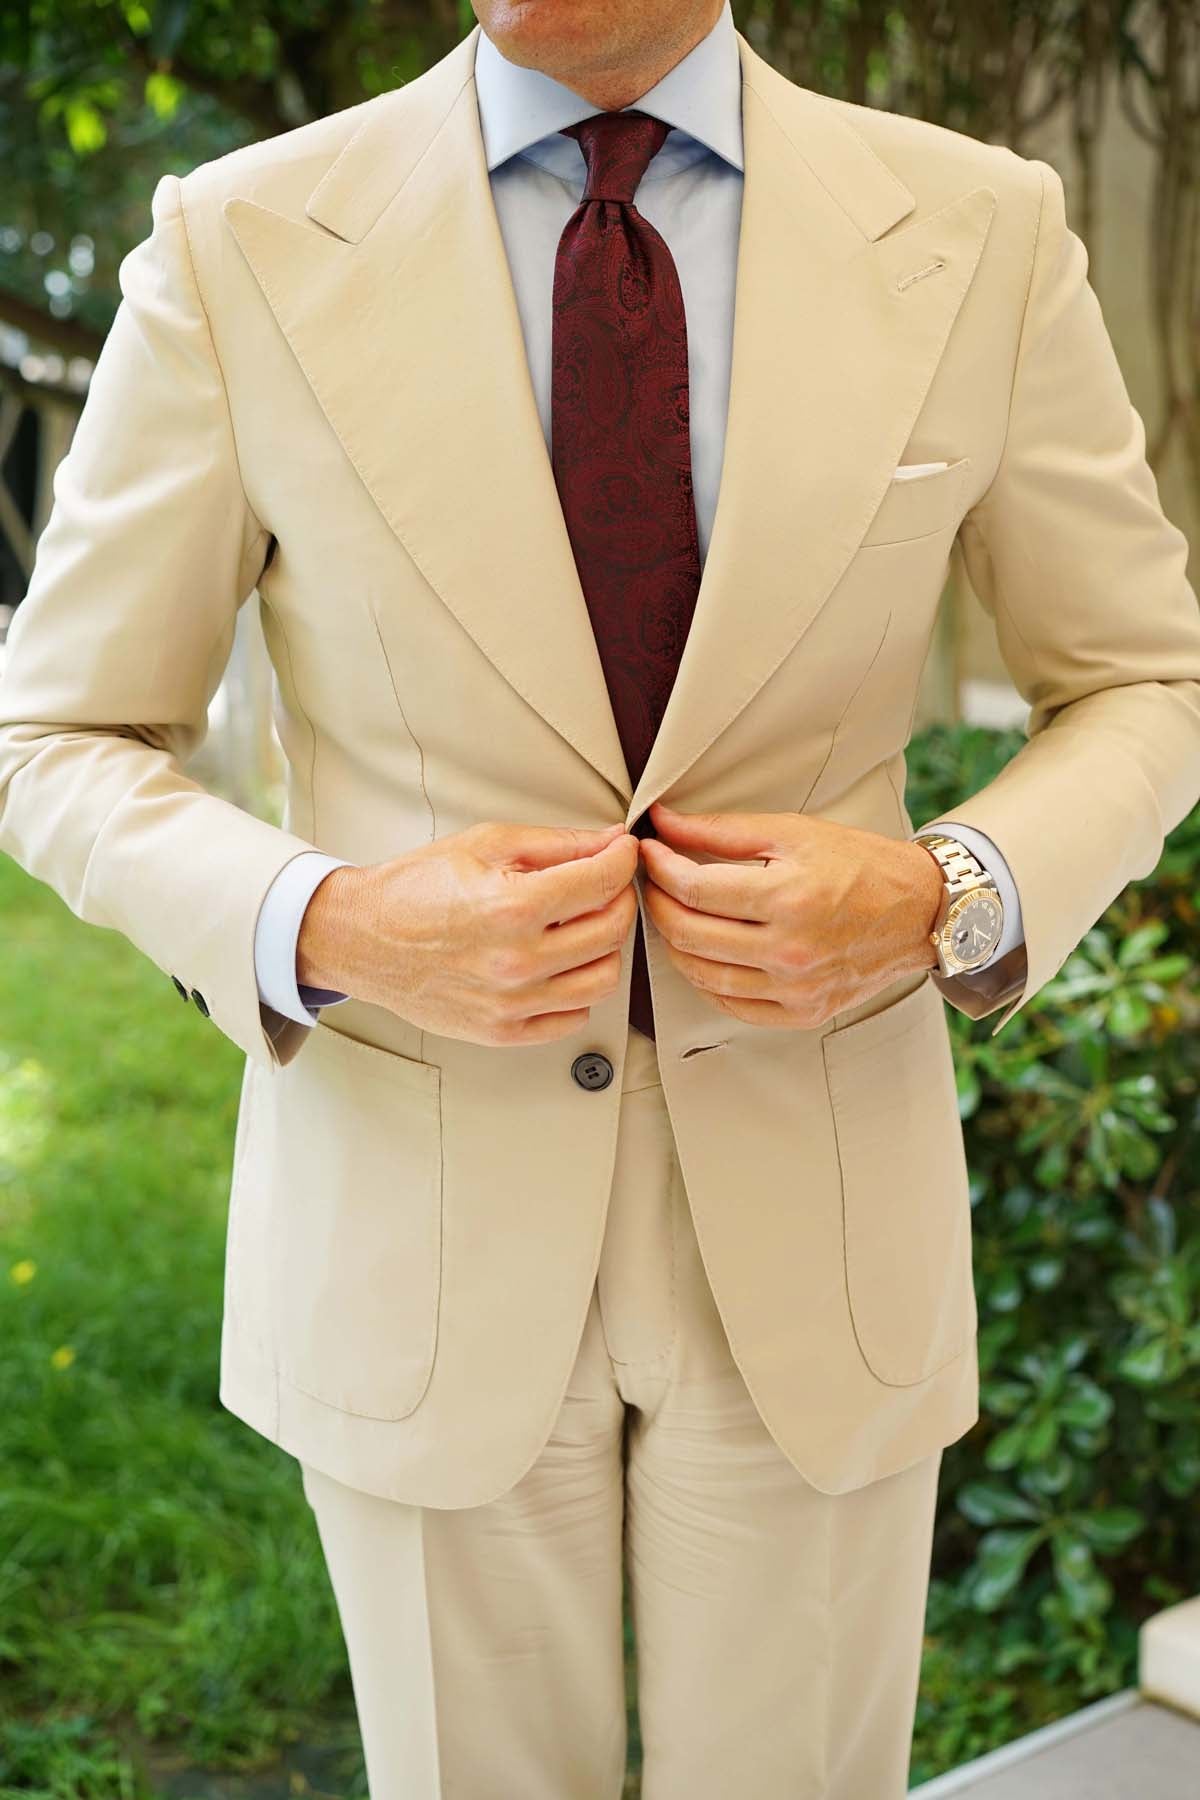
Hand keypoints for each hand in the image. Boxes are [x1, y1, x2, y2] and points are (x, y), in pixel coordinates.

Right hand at [297, 821, 640, 1045]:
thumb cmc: (415, 889)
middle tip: (605, 884)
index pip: (603, 882)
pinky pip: (573, 1016)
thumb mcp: (486, 844)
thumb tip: (608, 842)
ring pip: (603, 979)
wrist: (362, 938)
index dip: (623, 859)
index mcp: (513, 907)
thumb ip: (556, 844)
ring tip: (582, 926)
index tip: (622, 852)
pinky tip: (559, 964)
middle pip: (611, 931)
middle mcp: (517, 961)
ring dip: (605, 948)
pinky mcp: (503, 1031)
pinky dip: (577, 989)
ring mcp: (511, 1002)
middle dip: (619, 898)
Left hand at [638, 802, 942, 1030]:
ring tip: (674, 914)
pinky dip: (705, 979)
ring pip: (701, 975)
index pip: (694, 890)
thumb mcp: (793, 832)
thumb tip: (664, 822)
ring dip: (674, 943)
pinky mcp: (802, 1012)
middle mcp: (790, 950)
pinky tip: (704, 952)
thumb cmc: (860, 865)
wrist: (920, 910)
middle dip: (658, 903)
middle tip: (653, 882)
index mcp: (788, 898)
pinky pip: (731, 1005)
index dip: (659, 869)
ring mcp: (795, 988)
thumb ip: (722, 830)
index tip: (649, 853)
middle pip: (688, 934)